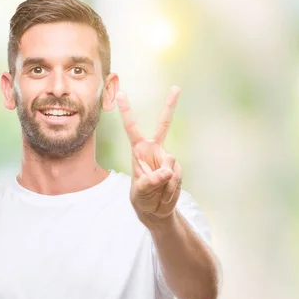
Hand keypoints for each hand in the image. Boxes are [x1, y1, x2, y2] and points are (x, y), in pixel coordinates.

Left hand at [116, 86, 182, 227]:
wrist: (156, 210)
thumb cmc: (142, 198)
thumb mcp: (141, 191)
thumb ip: (153, 180)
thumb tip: (168, 170)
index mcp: (139, 150)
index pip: (132, 128)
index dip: (127, 111)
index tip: (121, 93)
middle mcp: (155, 150)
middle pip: (164, 124)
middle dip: (170, 105)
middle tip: (176, 87)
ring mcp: (168, 159)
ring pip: (171, 164)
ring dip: (165, 183)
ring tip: (158, 192)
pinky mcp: (178, 169)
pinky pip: (177, 176)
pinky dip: (171, 189)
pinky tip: (165, 193)